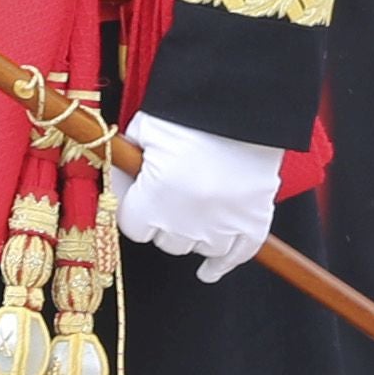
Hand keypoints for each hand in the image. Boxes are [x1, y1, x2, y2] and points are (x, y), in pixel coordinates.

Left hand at [111, 115, 282, 280]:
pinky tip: (209, 271)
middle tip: (172, 192)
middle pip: (166, 241)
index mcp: (155, 199)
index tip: (140, 193)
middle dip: (165, 220)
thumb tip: (119, 178)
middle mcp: (186, 221)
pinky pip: (236, 256)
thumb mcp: (146, 129)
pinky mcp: (253, 221)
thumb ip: (128, 159)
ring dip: (193, 234)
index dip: (135, 208)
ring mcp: (222, 225)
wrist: (244, 104)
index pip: (132, 226)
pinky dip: (222, 264)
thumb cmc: (190, 114)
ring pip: (198, 248)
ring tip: (196, 210)